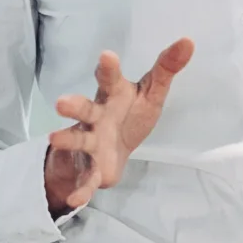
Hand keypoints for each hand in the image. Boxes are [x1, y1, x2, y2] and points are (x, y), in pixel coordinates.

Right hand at [46, 39, 193, 217]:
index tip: (107, 55)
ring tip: (54, 138)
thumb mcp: (151, 93)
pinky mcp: (91, 168)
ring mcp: (90, 143)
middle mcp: (96, 117)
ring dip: (66, 140)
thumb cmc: (128, 115)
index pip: (109, 79)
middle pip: (84, 109)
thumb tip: (188, 41)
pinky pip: (85, 179)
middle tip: (61, 103)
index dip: (108, 68)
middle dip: (73, 106)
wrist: (111, 152)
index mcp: (112, 96)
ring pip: (77, 141)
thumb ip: (166, 68)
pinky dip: (80, 190)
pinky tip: (76, 200)